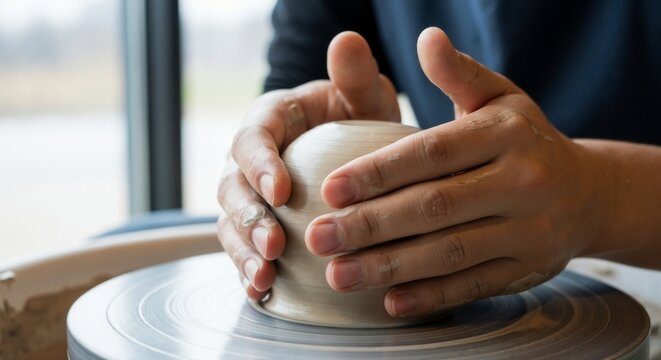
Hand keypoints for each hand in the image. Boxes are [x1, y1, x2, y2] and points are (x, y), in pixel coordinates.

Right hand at [217, 32, 400, 299]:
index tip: (280, 190)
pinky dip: (247, 272)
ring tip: (265, 276)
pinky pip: (242, 251)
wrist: (351, 151)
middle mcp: (250, 161)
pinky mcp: (256, 228)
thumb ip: (354, 76)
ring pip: (230, 223)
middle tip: (274, 244)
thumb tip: (348, 41)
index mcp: (270, 122)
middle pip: (232, 187)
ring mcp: (249, 197)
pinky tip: (261, 292)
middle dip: (249, 217)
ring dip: (243, 251)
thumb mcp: (362, 96)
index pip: (252, 138)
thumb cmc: (356, 120)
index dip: (259, 164)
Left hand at [306, 27, 602, 316]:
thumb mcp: (500, 97)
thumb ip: (459, 73)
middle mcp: (522, 182)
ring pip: (449, 253)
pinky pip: (474, 286)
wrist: (590, 193)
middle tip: (317, 237)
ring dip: (389, 267)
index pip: (431, 154)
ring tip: (337, 274)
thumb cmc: (525, 139)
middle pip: (433, 207)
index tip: (330, 188)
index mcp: (505, 134)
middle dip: (370, 226)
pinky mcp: (528, 269)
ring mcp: (529, 231)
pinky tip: (389, 303)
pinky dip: (431, 297)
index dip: (378, 172)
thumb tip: (426, 38)